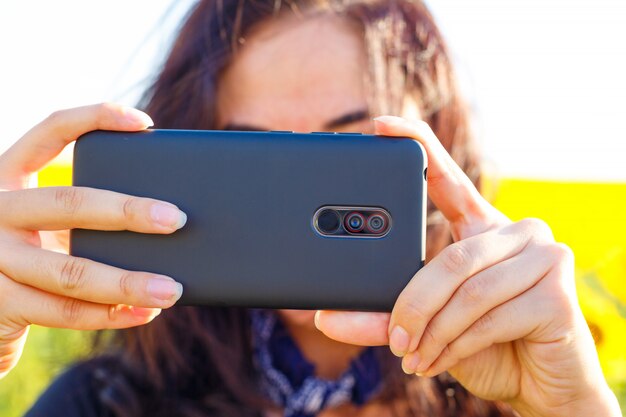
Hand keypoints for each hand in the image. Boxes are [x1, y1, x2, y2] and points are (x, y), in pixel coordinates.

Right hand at [0, 103, 186, 378]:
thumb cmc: (34, 250)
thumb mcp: (49, 219)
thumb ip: (87, 210)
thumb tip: (168, 213)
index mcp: (11, 175)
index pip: (51, 131)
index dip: (95, 118)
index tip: (144, 122)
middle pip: (68, 203)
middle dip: (128, 212)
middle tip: (176, 219)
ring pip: (71, 272)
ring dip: (128, 282)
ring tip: (172, 288)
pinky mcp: (1, 303)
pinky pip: (64, 312)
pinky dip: (111, 315)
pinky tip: (146, 313)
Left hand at [315, 116, 620, 415]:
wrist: (536, 384)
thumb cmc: (481, 345)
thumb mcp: (426, 324)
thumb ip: (382, 318)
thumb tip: (326, 319)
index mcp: (481, 225)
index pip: (447, 176)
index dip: (418, 144)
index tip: (382, 125)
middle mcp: (517, 229)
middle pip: (449, 258)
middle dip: (413, 306)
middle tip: (396, 340)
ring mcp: (545, 254)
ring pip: (468, 290)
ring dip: (434, 332)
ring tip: (416, 356)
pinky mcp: (560, 290)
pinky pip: (493, 316)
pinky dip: (460, 345)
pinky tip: (447, 359)